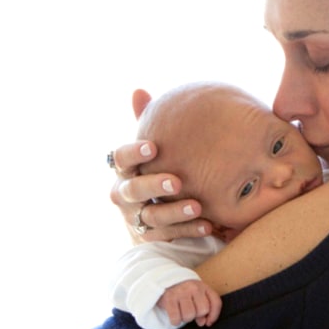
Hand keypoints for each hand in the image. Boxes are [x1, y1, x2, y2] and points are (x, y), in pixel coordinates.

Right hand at [109, 89, 212, 242]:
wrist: (155, 214)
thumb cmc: (155, 170)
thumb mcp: (150, 150)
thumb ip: (146, 122)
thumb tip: (138, 90)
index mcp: (123, 171)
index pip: (119, 159)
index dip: (133, 153)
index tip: (153, 146)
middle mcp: (124, 195)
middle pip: (132, 191)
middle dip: (154, 185)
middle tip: (176, 180)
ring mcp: (136, 219)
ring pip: (152, 217)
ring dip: (176, 212)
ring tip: (198, 206)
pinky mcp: (150, 238)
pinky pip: (168, 236)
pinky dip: (188, 231)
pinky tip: (209, 226)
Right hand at [156, 280, 221, 327]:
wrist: (164, 281)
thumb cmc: (184, 292)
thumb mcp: (197, 296)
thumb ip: (203, 307)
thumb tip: (203, 322)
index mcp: (203, 286)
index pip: (216, 302)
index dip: (214, 315)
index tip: (208, 323)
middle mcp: (194, 287)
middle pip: (202, 310)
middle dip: (197, 315)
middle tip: (190, 311)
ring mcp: (181, 292)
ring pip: (189, 315)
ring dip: (185, 318)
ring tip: (181, 311)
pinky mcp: (169, 298)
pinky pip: (176, 318)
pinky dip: (175, 321)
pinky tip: (174, 315)